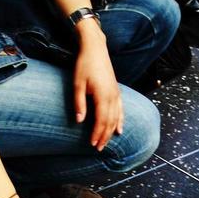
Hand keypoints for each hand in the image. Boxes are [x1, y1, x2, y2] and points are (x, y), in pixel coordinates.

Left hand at [72, 34, 122, 151]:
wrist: (95, 49)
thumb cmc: (84, 65)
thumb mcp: (77, 84)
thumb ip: (79, 103)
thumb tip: (79, 121)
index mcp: (103, 95)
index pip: (101, 120)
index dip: (97, 134)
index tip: (92, 144)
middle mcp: (112, 96)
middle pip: (110, 122)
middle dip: (104, 136)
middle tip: (98, 148)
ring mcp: (116, 94)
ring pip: (116, 117)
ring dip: (111, 131)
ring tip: (106, 142)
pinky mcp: (116, 91)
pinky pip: (121, 110)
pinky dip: (120, 121)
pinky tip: (119, 130)